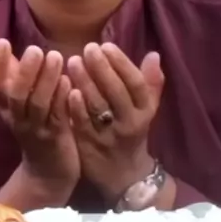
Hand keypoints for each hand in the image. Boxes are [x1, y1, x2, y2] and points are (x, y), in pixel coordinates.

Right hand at [0, 39, 78, 196]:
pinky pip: (58, 118)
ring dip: (46, 80)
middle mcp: (18, 119)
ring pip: (38, 105)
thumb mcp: (21, 107)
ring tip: (56, 57)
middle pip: (15, 95)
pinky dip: (62, 99)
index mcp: (7, 110)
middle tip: (35, 49)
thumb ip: (16, 80)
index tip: (3, 42)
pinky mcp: (56, 139)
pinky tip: (70, 83)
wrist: (47, 175)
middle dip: (25, 71)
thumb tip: (7, 50)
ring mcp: (37, 130)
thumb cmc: (37, 131)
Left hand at [66, 43, 164, 200]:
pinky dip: (75, 107)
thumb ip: (150, 83)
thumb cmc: (132, 133)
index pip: (136, 83)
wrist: (123, 176)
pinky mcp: (90, 145)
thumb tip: (153, 54)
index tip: (106, 45)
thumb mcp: (146, 110)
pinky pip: (82, 123)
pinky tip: (67, 89)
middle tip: (88, 48)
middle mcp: (129, 122)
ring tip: (73, 61)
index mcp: (145, 111)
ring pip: (98, 106)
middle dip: (102, 68)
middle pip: (116, 92)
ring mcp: (109, 135)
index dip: (122, 63)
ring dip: (85, 82)